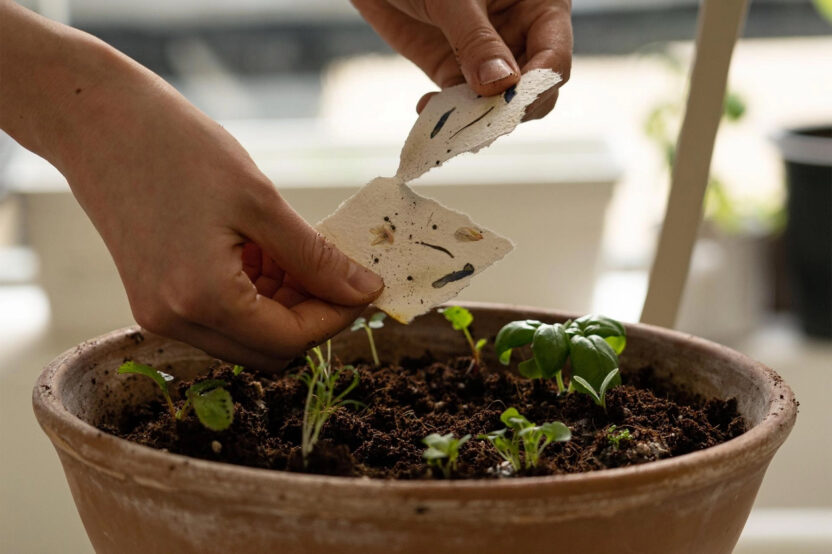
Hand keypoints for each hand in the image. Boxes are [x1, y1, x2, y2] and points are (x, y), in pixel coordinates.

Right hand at [0, 4, 383, 370]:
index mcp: (204, 300)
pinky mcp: (155, 300)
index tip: (364, 286)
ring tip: (294, 253)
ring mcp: (160, 315)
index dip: (337, 317)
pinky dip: (254, 297)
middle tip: (334, 271)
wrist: (98, 123)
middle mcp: (177, 322)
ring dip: (283, 307)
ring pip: (247, 339)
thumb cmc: (178, 149)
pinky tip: (262, 253)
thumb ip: (315, 258)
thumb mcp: (260, 202)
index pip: (291, 340)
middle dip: (312, 316)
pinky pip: (221, 319)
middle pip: (270, 352)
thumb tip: (365, 290)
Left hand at [353, 0, 572, 119]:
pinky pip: (461, 104)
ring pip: (497, 104)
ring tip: (450, 121)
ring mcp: (488, 57)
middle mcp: (520, 35)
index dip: (537, 85)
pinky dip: (447, 114)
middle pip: (533, 90)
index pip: (555, 58)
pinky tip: (427, 109)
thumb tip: (501, 85)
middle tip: (480, 120)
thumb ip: (476, 40)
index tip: (509, 102)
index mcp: (539, 7)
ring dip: (475, 118)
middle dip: (509, 109)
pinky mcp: (455, 70)